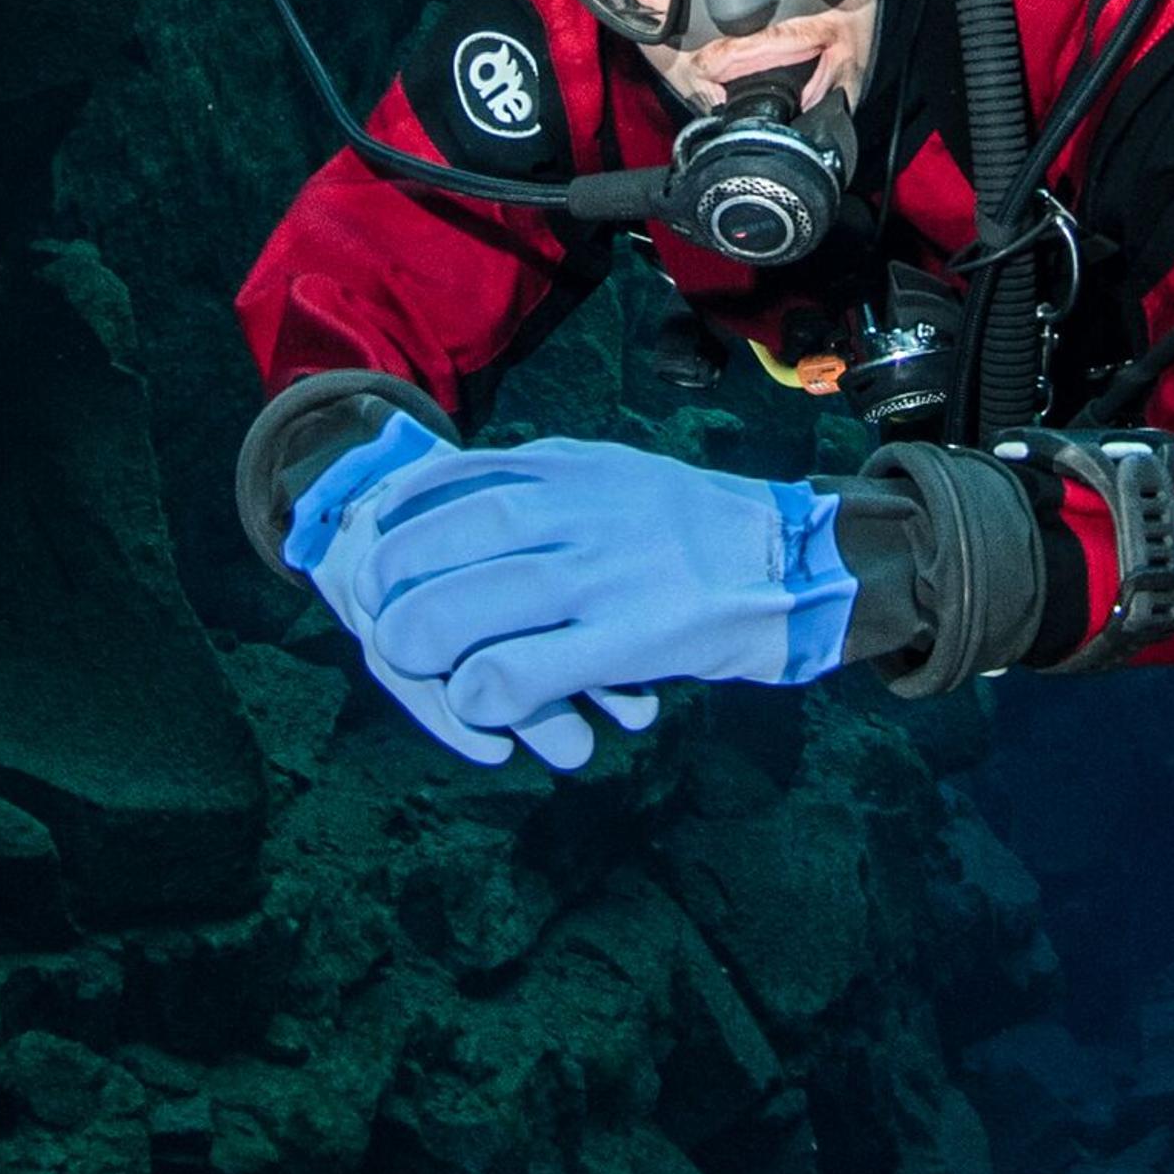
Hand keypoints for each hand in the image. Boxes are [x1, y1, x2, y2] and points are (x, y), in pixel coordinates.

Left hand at [286, 419, 849, 772]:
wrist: (805, 562)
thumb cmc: (701, 531)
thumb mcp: (619, 477)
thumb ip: (548, 486)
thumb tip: (460, 500)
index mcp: (577, 468)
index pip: (458, 476)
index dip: (399, 513)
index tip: (368, 539)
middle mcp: (587, 509)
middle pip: (454, 538)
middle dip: (393, 577)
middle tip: (372, 610)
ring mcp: (610, 572)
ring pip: (478, 603)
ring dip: (422, 638)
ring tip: (408, 660)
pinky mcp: (637, 636)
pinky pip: (530, 669)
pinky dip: (485, 692)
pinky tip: (478, 705)